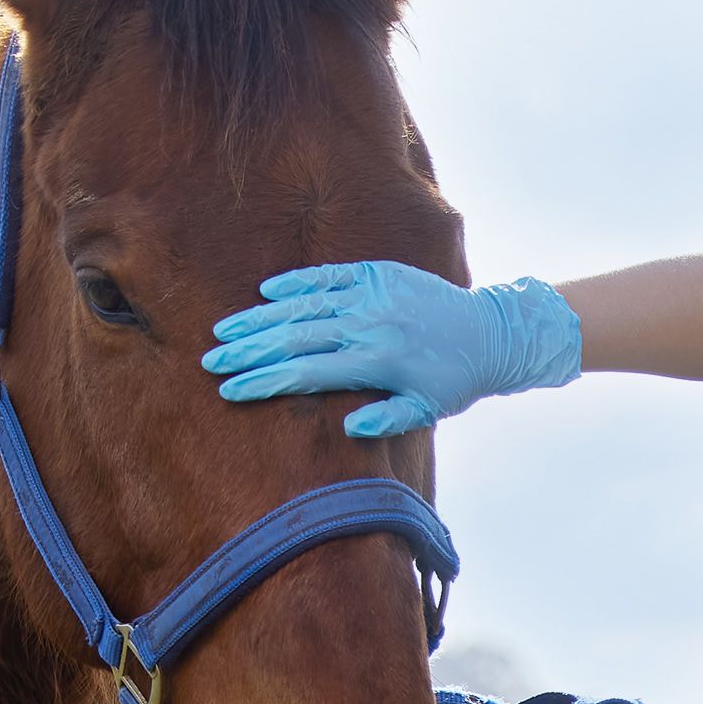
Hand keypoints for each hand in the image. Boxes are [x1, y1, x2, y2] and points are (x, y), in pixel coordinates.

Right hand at [206, 262, 581, 438]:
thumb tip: (348, 429)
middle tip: (210, 361)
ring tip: (225, 331)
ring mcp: (371, 295)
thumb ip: (388, 421)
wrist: (491, 334)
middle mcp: (368, 325)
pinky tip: (266, 292)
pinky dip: (297, 284)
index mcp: (375, 363)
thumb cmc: (454, 381)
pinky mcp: (377, 274)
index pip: (306, 373)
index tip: (229, 389)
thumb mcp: (426, 410)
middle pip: (294, 338)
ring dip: (261, 318)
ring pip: (304, 307)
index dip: (264, 380)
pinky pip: (329, 278)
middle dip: (249, 351)